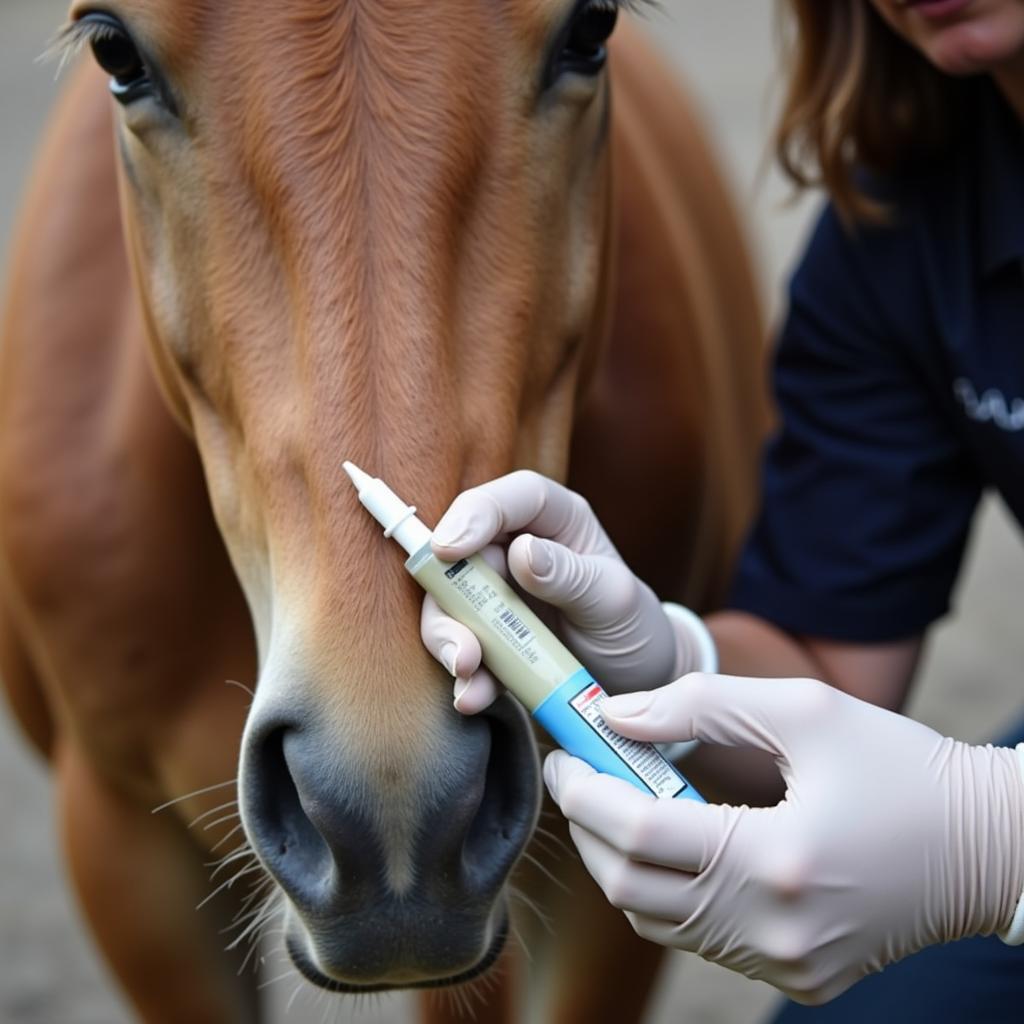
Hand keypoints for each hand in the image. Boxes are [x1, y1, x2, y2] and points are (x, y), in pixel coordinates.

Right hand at [419, 470, 713, 711]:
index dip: (473, 514)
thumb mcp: (614, 601)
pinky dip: (464, 674)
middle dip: (449, 596)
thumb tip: (522, 552)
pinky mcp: (490, 636)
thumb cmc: (632, 627)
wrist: (638, 682)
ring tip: (467, 672)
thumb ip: (571, 575)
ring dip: (449, 639)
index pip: (509, 499)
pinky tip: (473, 696)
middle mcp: (519, 549)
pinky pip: (462, 647)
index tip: (449, 548)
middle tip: (460, 636)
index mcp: (556, 521)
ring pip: (450, 604)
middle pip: (462, 554)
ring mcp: (499, 593)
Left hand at [543, 673, 1023, 1003]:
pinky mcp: (797, 978)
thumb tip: (616, 715)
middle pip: (632, 891)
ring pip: (659, 922)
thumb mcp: (803, 711)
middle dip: (588, 830)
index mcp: (777, 861)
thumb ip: (700, 706)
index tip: (562, 754)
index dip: (584, 792)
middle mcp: (774, 930)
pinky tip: (675, 845)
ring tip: (618, 803)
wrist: (985, 847)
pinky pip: (702, 940)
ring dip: (623, 862)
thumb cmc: (900, 767)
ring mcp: (785, 965)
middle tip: (576, 778)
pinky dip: (671, 893)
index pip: (637, 836)